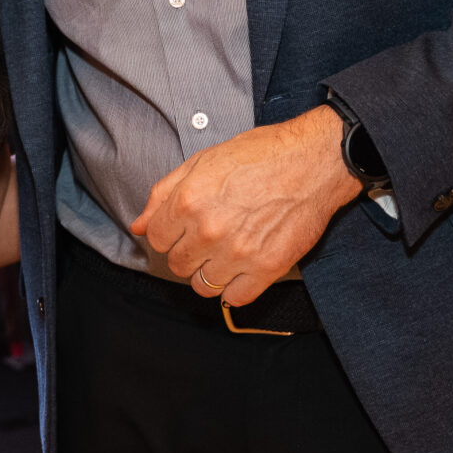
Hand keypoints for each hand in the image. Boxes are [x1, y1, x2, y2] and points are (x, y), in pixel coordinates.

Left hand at [129, 108, 361, 306]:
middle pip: (177, 264)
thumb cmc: (261, 154)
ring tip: (227, 252)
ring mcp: (237, 252)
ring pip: (202, 286)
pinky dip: (236, 287)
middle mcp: (208, 230)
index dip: (168, 233)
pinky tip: (243, 267)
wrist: (315, 160)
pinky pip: (235, 297)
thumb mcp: (203, 161)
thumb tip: (138, 225)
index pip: (155, 238)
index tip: (184, 228)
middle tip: (210, 236)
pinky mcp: (266, 268)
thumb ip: (164, 194)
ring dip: (210, 272)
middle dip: (188, 252)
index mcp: (188, 200)